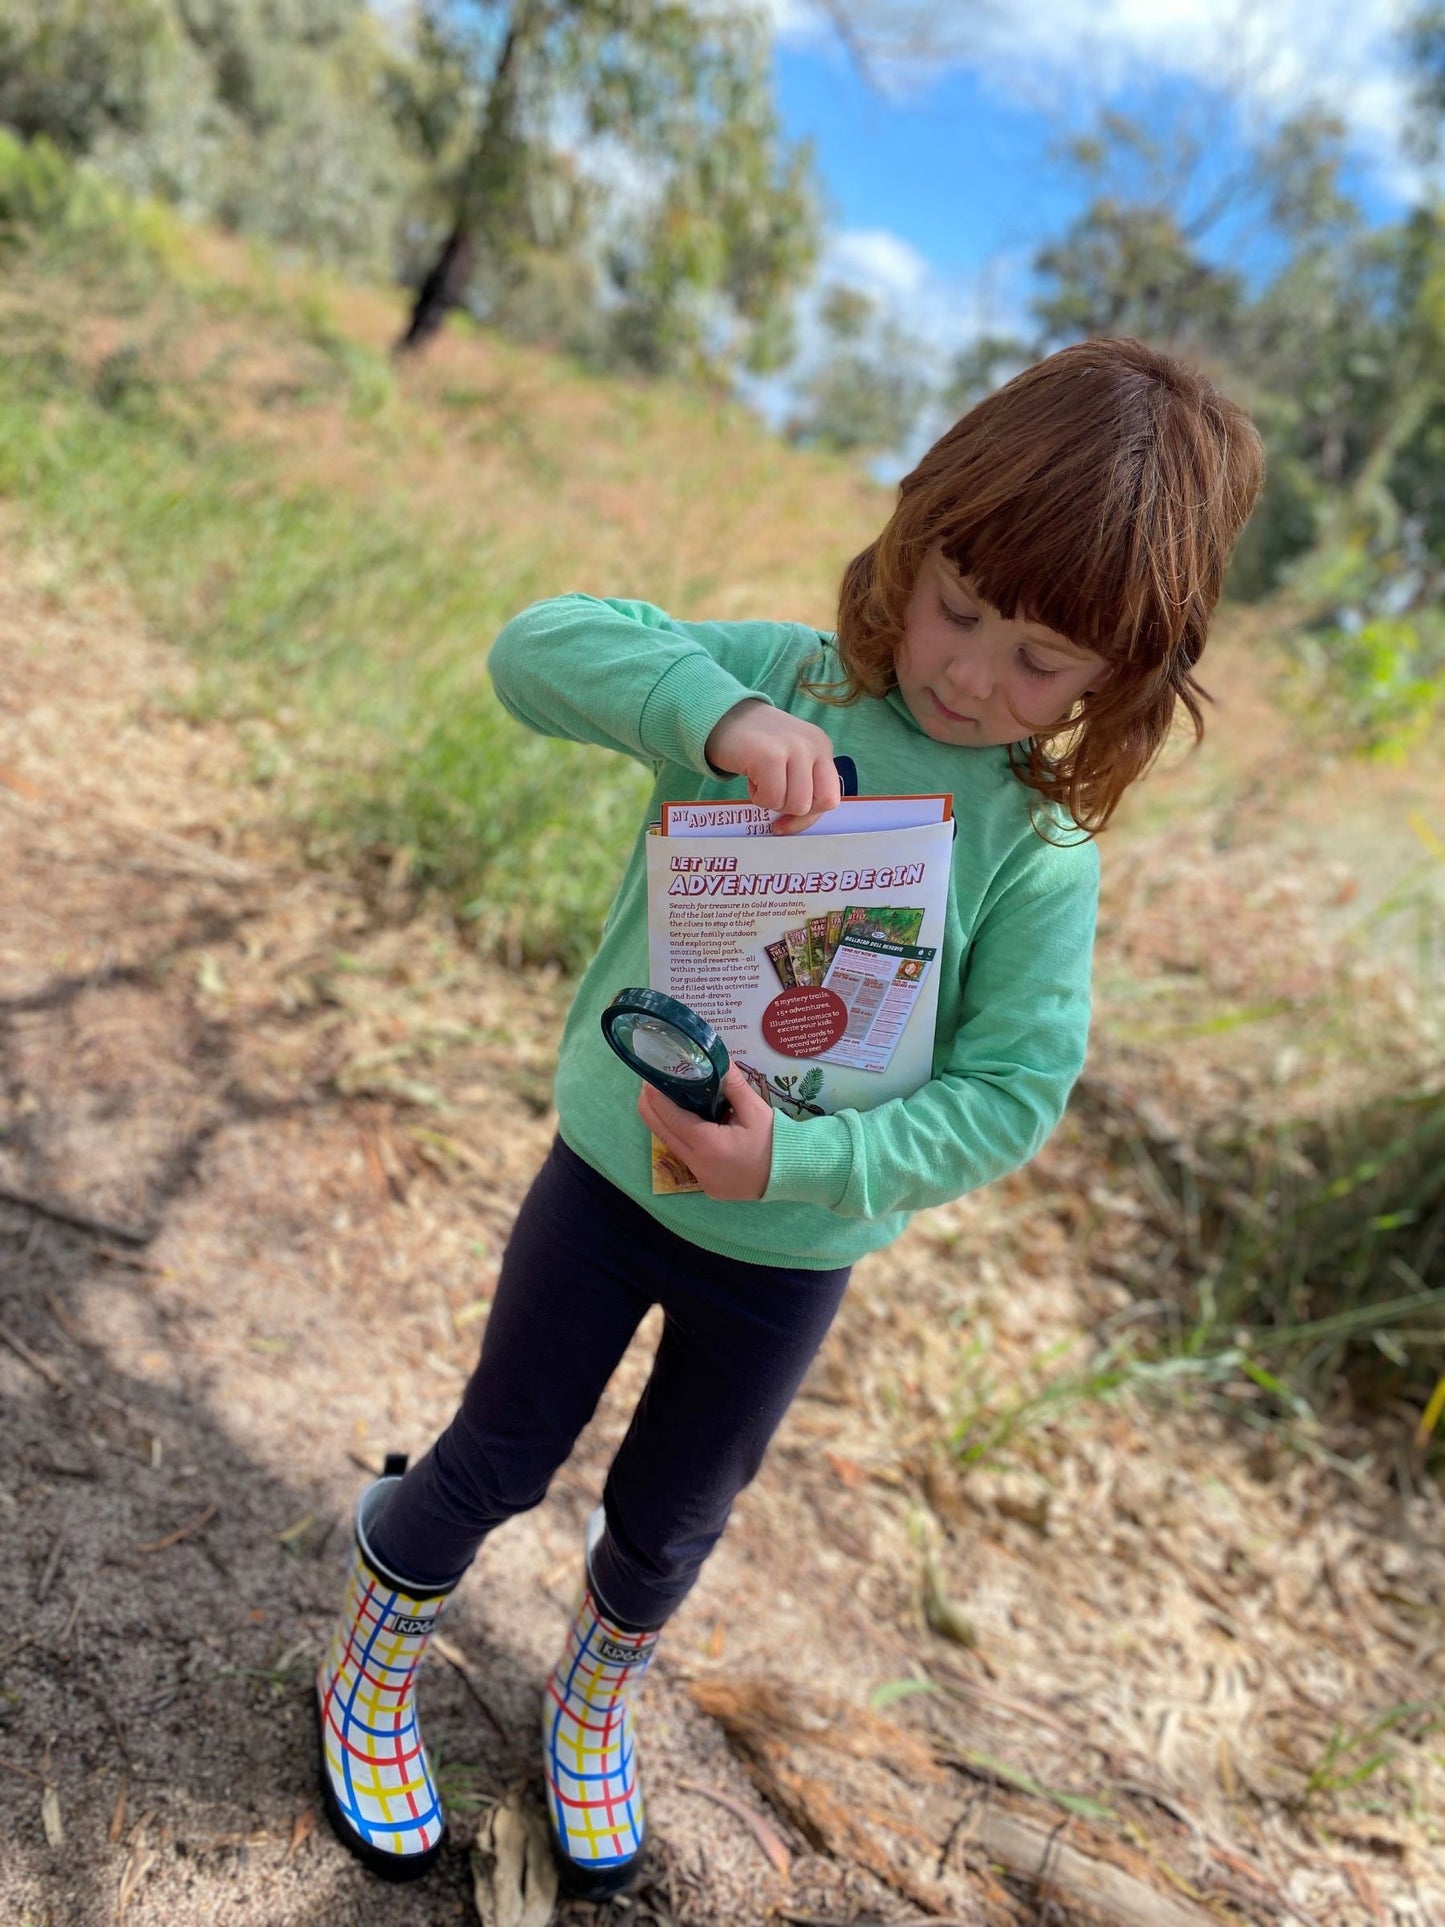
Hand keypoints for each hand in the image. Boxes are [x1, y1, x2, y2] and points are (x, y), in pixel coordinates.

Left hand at [638, 1067, 773, 1201]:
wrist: (793, 1174)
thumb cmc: (775, 1141)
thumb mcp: (755, 1109)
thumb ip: (732, 1083)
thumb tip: (717, 1056)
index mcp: (709, 1145)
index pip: (672, 1118)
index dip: (657, 1098)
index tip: (648, 1080)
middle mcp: (699, 1165)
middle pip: (663, 1134)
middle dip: (651, 1109)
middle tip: (647, 1087)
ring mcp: (701, 1179)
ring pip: (673, 1148)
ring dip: (666, 1125)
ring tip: (664, 1102)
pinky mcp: (707, 1186)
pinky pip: (687, 1159)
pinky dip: (682, 1140)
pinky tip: (686, 1125)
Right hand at [704, 700, 841, 833]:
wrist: (724, 716)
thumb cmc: (756, 745)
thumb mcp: (791, 759)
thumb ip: (804, 784)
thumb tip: (799, 823)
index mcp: (822, 747)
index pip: (830, 798)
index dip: (808, 817)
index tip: (786, 821)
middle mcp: (813, 746)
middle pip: (812, 805)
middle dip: (787, 809)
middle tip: (770, 793)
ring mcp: (794, 749)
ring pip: (794, 805)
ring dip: (772, 802)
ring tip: (761, 781)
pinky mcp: (771, 755)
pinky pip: (772, 798)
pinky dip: (757, 797)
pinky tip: (751, 777)